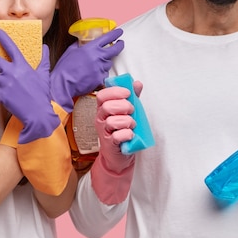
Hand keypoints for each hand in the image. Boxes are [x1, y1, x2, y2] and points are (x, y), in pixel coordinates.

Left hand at [0, 29, 59, 143]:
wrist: (37, 114)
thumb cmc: (42, 95)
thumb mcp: (44, 76)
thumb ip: (43, 60)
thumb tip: (45, 48)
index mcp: (22, 66)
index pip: (11, 47)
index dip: (3, 38)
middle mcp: (11, 73)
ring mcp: (4, 84)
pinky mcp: (0, 95)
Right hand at [51, 28, 123, 111]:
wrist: (63, 84)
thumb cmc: (65, 67)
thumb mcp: (71, 51)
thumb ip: (79, 45)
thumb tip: (82, 41)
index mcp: (91, 48)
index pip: (107, 38)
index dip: (115, 34)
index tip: (119, 32)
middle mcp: (98, 57)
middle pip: (115, 49)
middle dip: (119, 45)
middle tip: (120, 43)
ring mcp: (101, 68)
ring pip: (108, 63)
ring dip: (104, 63)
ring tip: (94, 66)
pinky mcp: (101, 79)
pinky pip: (104, 75)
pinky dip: (100, 74)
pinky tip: (92, 75)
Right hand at [90, 81, 141, 203]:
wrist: (119, 154)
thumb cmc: (123, 129)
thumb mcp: (128, 111)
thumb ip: (132, 97)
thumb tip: (137, 83)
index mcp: (103, 108)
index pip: (102, 95)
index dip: (115, 92)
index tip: (128, 93)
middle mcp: (101, 119)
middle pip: (107, 107)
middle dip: (123, 106)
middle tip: (132, 111)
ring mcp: (103, 132)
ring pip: (112, 121)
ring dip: (127, 121)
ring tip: (132, 125)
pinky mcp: (109, 144)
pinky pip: (117, 136)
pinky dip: (127, 134)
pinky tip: (130, 135)